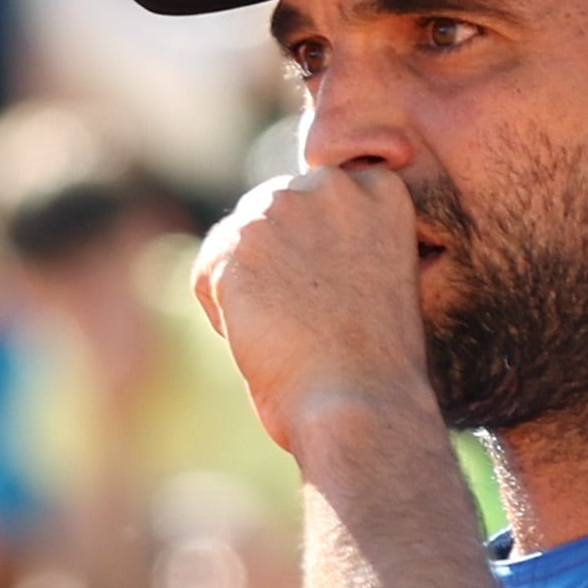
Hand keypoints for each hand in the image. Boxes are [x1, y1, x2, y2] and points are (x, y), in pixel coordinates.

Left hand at [190, 165, 436, 452]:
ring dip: (247, 288)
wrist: (360, 402)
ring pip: (234, 242)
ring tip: (289, 331)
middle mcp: (331, 185)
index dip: (314, 252)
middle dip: (273, 263)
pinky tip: (262, 339)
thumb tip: (290, 235)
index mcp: (380, 189)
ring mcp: (283, 207)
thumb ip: (342, 238)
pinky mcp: (237, 241)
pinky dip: (222, 313)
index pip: (316, 199)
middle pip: (270, 211)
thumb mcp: (377, 276)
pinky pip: (207, 274)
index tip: (335, 298)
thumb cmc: (375, 363)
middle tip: (305, 321)